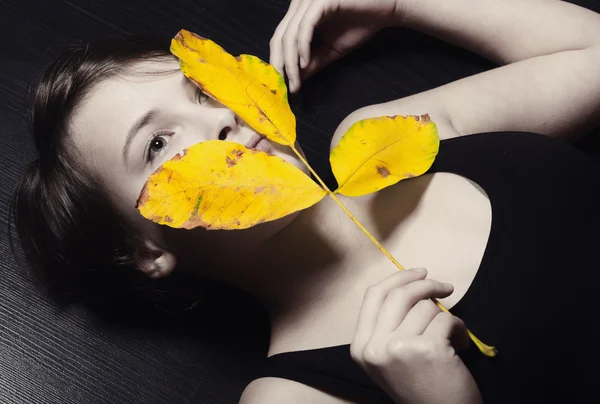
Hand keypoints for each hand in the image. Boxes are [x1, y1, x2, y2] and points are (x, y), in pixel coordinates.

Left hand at [269, 0, 404, 92]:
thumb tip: (296, 79)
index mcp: (299, 14)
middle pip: (278, 38)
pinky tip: (304, 63)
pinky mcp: (321, 1)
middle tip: (284, 88)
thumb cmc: (360, 24)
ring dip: (291, 62)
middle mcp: (299, 4)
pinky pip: (305, 27)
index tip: (283, 86)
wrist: (386, 9)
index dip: (278, 63)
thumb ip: (313, 61)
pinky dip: (303, 47)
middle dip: (280, 65)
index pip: (279, 40)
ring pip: (290, 35)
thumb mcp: (332, 49)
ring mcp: (308, 1)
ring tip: (295, 82)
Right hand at [350, 268, 481, 403]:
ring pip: (425, 308)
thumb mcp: (390, 356)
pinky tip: (459, 346)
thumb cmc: (420, 387)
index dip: (398, 278)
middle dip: (426, 285)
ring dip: (446, 318)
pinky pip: (446, 320)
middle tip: (445, 287)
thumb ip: (390, 325)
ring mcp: (398, 348)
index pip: (373, 296)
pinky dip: (459, 329)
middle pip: (399, 295)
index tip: (419, 273)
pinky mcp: (426, 349)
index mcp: (361, 347)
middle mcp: (374, 347)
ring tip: (451, 337)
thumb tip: (411, 285)